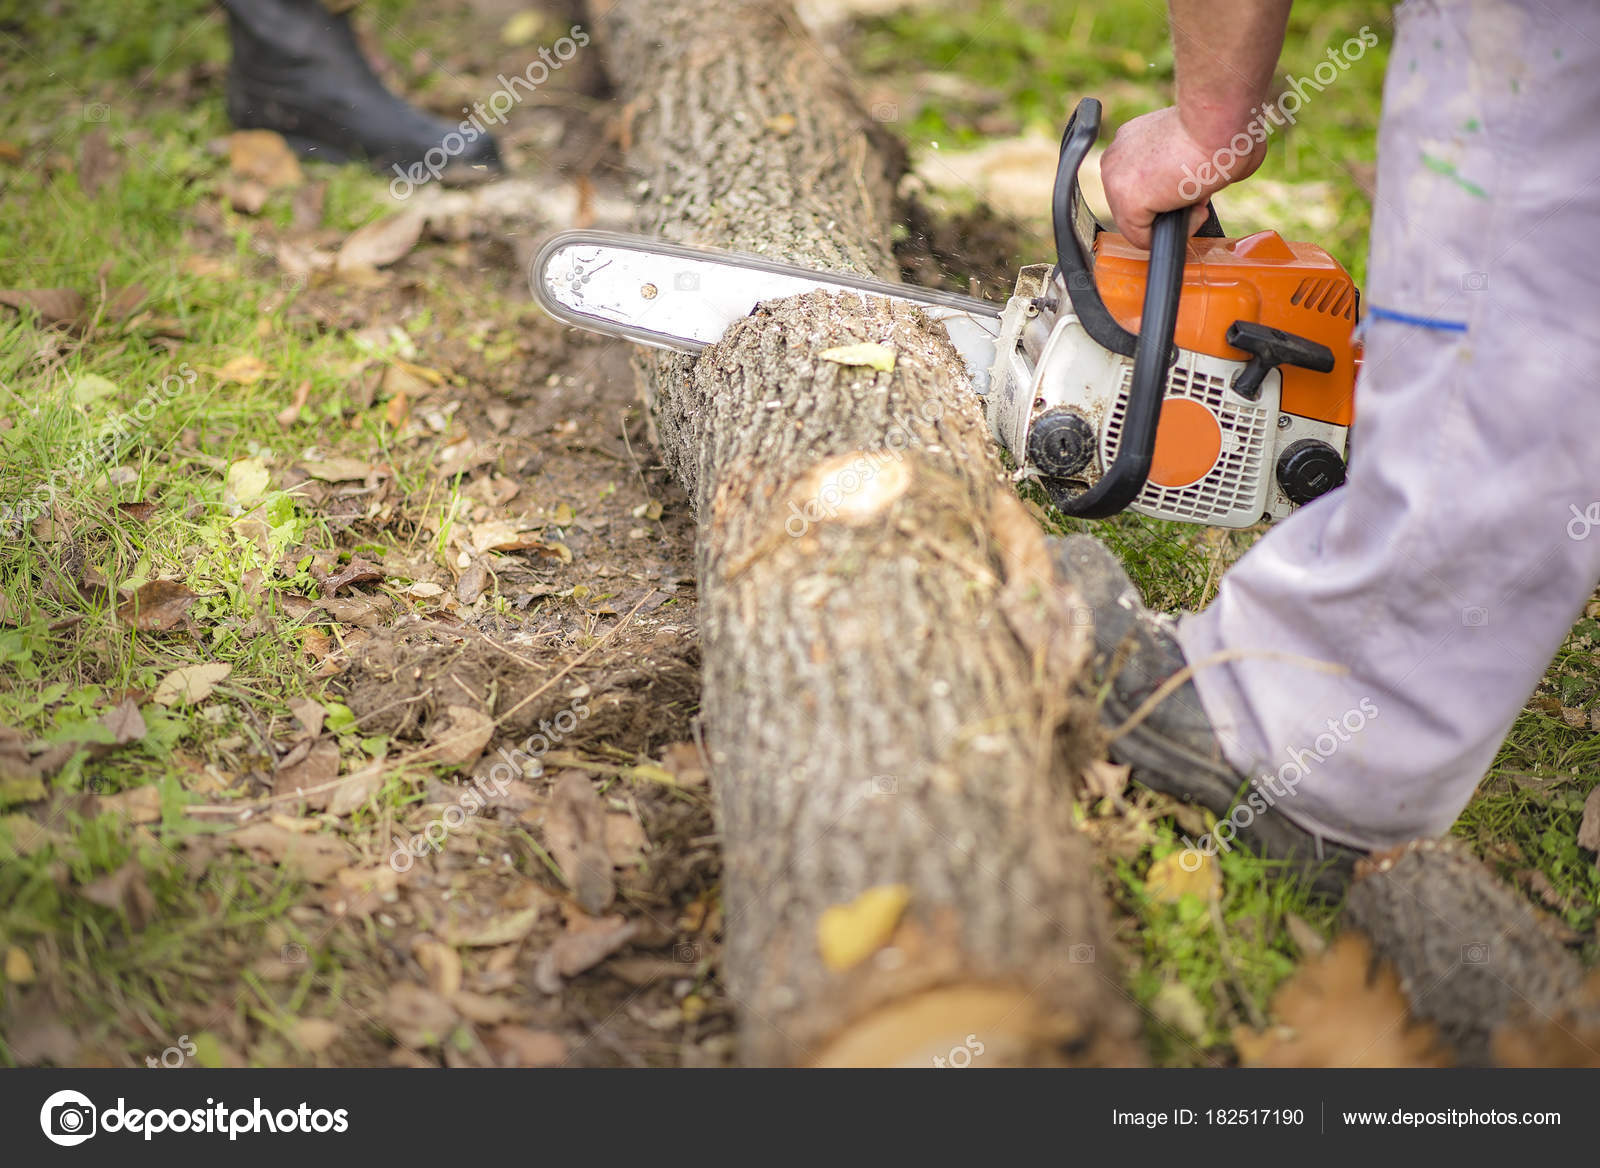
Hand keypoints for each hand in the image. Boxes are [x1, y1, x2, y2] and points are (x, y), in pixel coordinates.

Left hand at [1099, 106, 1267, 248]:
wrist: (1217, 117)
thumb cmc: (1220, 123)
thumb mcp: (1194, 142)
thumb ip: (1183, 165)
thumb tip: (1201, 187)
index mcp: (1131, 141)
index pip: (1141, 183)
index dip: (1172, 190)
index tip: (1195, 183)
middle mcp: (1116, 158)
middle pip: (1138, 204)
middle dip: (1172, 205)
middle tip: (1200, 192)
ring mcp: (1116, 180)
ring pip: (1139, 223)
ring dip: (1174, 218)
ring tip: (1200, 198)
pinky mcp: (1127, 201)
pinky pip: (1144, 238)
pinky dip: (1175, 231)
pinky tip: (1197, 209)